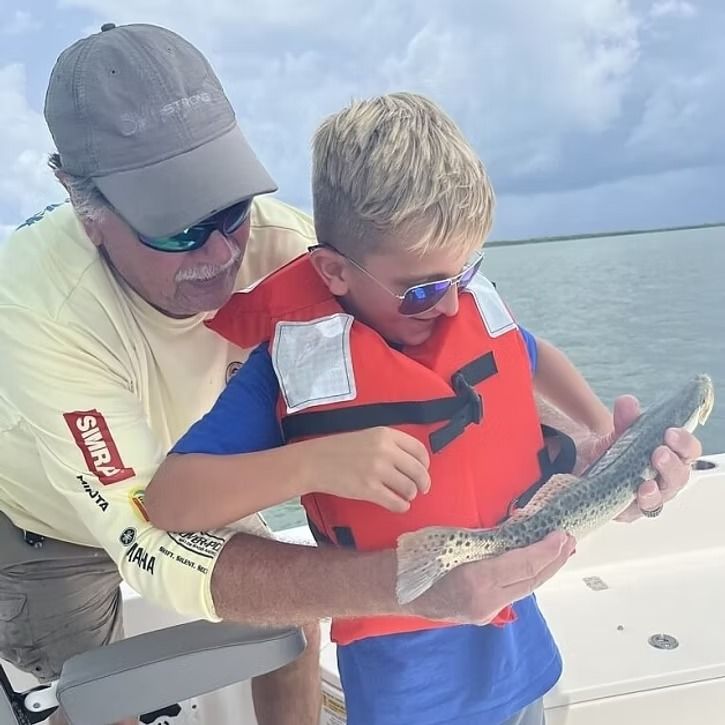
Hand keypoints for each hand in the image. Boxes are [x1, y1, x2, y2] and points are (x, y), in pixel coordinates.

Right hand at [296, 427, 430, 512]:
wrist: (314, 461)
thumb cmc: (339, 449)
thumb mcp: (367, 436)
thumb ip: (390, 445)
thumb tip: (412, 462)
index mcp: (385, 434)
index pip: (419, 449)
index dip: (425, 463)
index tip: (423, 470)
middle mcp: (385, 451)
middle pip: (418, 471)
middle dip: (423, 483)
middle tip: (421, 489)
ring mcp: (377, 471)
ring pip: (409, 488)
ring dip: (410, 494)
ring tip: (404, 495)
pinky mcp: (369, 489)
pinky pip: (396, 502)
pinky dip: (401, 506)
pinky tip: (399, 505)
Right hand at [411, 531, 575, 622]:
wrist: (394, 588)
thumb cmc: (417, 557)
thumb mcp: (452, 539)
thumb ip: (487, 539)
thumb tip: (518, 528)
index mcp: (477, 582)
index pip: (523, 565)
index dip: (546, 550)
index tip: (561, 535)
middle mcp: (486, 603)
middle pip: (530, 581)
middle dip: (553, 560)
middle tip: (568, 540)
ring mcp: (484, 611)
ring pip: (524, 588)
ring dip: (543, 569)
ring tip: (559, 551)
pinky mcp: (481, 612)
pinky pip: (512, 592)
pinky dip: (527, 576)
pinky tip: (533, 564)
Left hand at [575, 395, 701, 521]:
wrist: (587, 465)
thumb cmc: (616, 450)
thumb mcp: (619, 431)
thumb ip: (625, 418)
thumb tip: (627, 402)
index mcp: (672, 457)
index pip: (688, 451)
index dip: (684, 443)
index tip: (671, 433)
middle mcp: (665, 480)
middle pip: (679, 477)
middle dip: (671, 465)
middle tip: (659, 453)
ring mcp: (649, 498)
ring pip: (660, 498)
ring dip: (654, 490)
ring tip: (646, 482)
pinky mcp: (630, 511)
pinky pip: (636, 512)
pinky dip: (634, 505)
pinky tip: (632, 497)